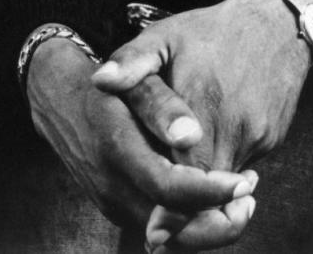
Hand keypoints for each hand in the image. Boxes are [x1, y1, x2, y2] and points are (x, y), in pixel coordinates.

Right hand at [26, 38, 255, 245]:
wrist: (62, 100)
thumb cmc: (109, 82)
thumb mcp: (132, 75)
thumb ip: (159, 102)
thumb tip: (191, 134)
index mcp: (116, 147)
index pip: (168, 189)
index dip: (210, 191)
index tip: (243, 182)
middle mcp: (113, 186)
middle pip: (174, 230)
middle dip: (220, 223)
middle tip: (251, 194)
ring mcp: (114, 204)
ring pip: (170, 238)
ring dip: (211, 226)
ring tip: (243, 196)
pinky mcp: (118, 210)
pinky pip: (161, 229)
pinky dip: (193, 221)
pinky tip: (216, 195)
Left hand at [93, 0, 310, 247]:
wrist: (275, 23)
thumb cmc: (210, 30)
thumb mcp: (165, 35)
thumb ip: (131, 61)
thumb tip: (98, 81)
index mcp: (200, 105)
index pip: (184, 174)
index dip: (169, 210)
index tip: (153, 235)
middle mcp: (232, 127)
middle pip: (209, 193)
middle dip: (188, 214)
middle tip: (161, 235)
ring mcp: (257, 136)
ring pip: (227, 184)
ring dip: (206, 194)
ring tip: (182, 202)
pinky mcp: (271, 138)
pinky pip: (243, 165)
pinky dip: (225, 171)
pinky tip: (207, 159)